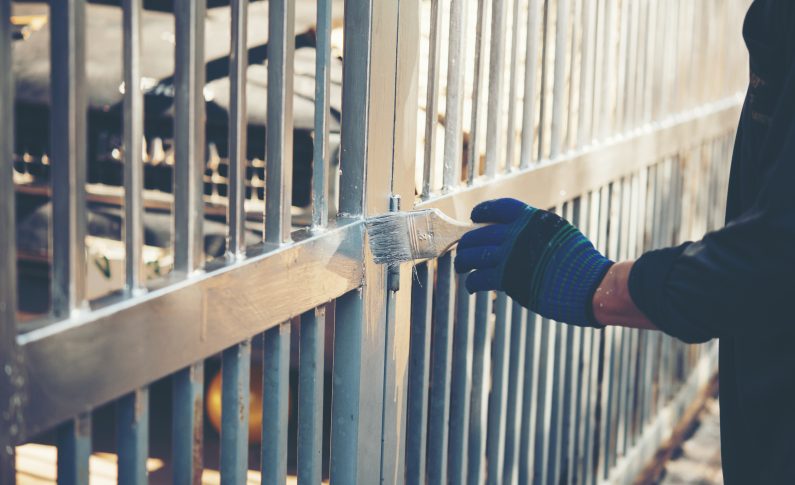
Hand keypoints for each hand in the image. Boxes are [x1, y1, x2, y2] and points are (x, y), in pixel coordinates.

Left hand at [454, 198, 612, 326]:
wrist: (592, 285)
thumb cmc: (581, 263)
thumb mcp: (560, 233)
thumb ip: (536, 231)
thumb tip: (518, 233)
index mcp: (532, 219)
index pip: (499, 208)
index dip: (482, 211)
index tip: (474, 217)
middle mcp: (518, 234)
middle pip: (479, 234)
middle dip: (467, 243)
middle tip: (464, 250)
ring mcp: (510, 256)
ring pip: (473, 256)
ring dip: (464, 262)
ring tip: (462, 267)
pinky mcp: (508, 279)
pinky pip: (479, 278)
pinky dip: (472, 283)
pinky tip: (471, 286)